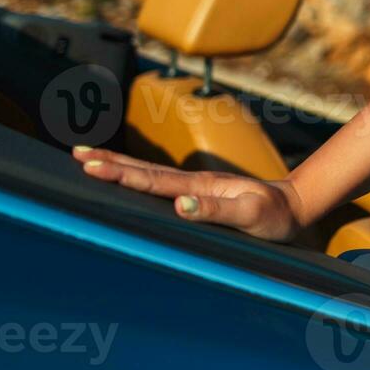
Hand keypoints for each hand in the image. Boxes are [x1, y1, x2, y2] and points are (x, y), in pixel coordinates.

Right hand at [71, 146, 307, 242]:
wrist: (294, 207)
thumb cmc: (274, 216)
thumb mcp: (251, 216)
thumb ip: (217, 211)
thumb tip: (179, 206)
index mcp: (199, 187)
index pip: (152, 180)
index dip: (120, 173)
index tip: (89, 165)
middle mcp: (193, 185)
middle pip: (144, 171)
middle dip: (109, 162)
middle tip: (75, 153)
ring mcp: (195, 189)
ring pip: (150, 176)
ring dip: (119, 168)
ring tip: (89, 160)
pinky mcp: (199, 197)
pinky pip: (160, 187)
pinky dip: (137, 180)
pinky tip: (127, 180)